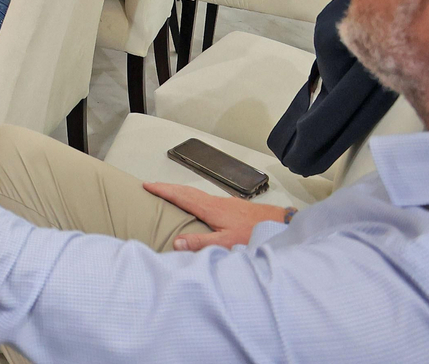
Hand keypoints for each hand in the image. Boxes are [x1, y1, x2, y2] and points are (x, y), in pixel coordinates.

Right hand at [143, 182, 290, 250]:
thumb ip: (201, 243)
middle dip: (168, 187)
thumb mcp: (227, 243)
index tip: (146, 185)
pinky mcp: (233, 207)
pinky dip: (193, 197)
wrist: (282, 225)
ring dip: (180, 192)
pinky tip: (196, 205)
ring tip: (168, 193)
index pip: (181, 196)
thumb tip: (176, 242)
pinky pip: (205, 198)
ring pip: (196, 194)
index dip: (163, 190)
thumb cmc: (256, 234)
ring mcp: (226, 203)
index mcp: (211, 209)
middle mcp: (216, 202)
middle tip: (151, 185)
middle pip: (187, 191)